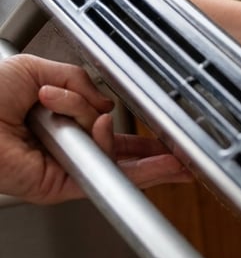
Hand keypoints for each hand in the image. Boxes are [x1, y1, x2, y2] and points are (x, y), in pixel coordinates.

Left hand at [0, 54, 190, 202]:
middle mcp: (62, 146)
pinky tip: (139, 149)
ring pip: (115, 160)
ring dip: (132, 144)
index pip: (107, 126)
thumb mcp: (37, 72)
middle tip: (186, 157)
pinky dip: (123, 158)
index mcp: (56, 118)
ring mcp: (63, 167)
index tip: (164, 135)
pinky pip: (102, 173)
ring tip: (151, 143)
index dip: (138, 133)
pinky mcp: (59, 185)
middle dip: (157, 156)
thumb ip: (78, 83)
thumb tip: (105, 104)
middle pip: (121, 155)